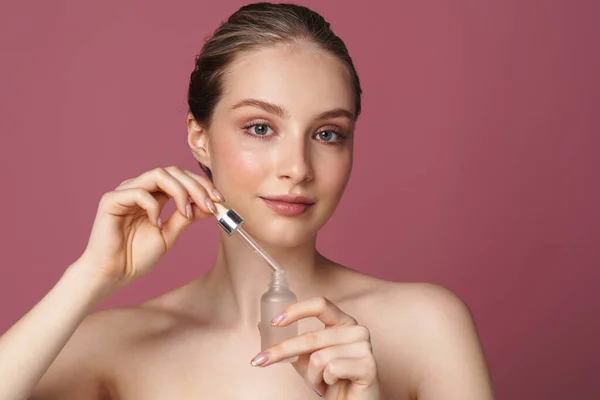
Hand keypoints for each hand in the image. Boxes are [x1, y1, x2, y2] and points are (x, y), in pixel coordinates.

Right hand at [78, 166, 222, 284]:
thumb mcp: (170, 234)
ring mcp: (125, 192)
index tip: (219, 200)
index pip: (181, 178)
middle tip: (210, 205)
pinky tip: (156, 224)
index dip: (202, 185)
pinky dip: (154, 206)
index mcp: (155, 194)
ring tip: (186, 213)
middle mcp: (140, 188)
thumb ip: (186, 217)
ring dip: (180, 191)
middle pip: (173, 171)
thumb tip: (209, 205)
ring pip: (158, 174)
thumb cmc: (137, 256)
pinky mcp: (111, 200)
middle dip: (196, 186)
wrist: (115, 274)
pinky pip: (139, 192)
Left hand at [253, 297, 379, 398]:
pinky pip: (332, 369)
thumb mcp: (306, 360)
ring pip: (319, 357)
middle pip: (312, 335)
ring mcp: (365, 347)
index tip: (274, 322)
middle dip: (282, 350)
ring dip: (311, 375)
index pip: (320, 305)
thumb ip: (289, 343)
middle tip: (260, 360)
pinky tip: (333, 383)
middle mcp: (356, 330)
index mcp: (343, 322)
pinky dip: (325, 381)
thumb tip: (261, 327)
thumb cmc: (331, 381)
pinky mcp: (369, 366)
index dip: (296, 310)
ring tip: (320, 382)